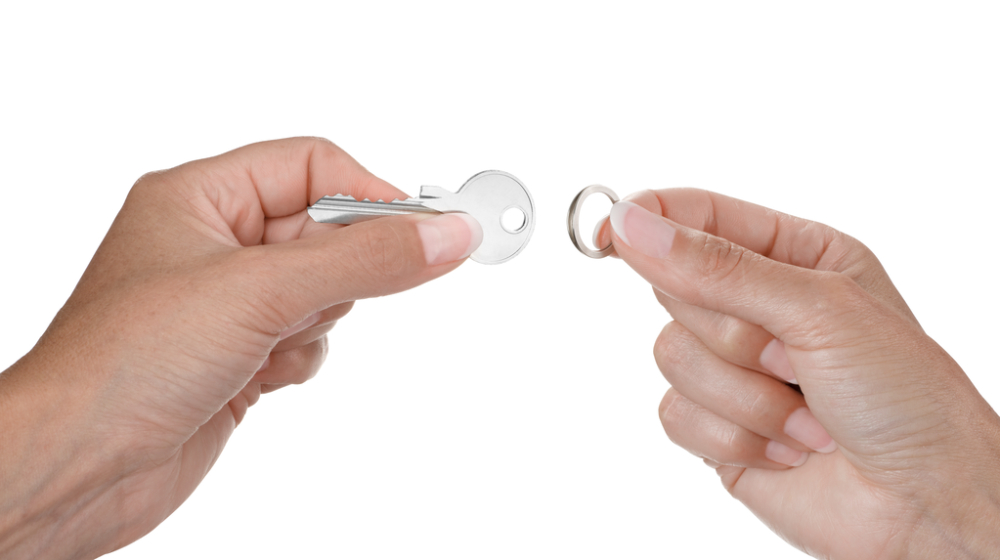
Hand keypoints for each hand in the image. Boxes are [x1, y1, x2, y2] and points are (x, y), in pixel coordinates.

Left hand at [0, 138, 482, 559]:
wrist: (79, 467)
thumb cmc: (124, 363)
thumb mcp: (261, 290)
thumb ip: (364, 259)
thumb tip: (444, 234)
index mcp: (201, 197)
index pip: (312, 166)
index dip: (369, 195)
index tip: (424, 231)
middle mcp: (215, 243)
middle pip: (325, 232)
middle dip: (337, 274)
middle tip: (314, 301)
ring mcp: (228, 303)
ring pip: (324, 291)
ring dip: (315, 324)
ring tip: (266, 345)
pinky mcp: (239, 354)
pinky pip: (308, 339)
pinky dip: (300, 360)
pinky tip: (259, 378)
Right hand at [598, 189, 999, 557]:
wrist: (924, 505)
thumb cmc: (907, 398)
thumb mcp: (819, 308)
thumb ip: (718, 266)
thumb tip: (633, 225)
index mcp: (793, 256)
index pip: (698, 214)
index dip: (648, 218)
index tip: (608, 232)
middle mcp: (759, 307)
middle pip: (674, 288)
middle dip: (733, 333)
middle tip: (792, 356)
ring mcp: (734, 369)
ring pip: (670, 354)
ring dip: (743, 395)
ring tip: (804, 413)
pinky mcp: (718, 426)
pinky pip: (674, 413)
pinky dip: (733, 437)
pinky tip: (788, 446)